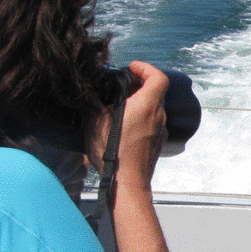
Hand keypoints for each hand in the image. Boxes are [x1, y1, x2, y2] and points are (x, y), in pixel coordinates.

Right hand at [86, 61, 168, 189]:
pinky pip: (151, 125)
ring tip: (120, 107)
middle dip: (139, 86)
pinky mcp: (157, 144)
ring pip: (153, 110)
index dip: (146, 68)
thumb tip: (90, 93)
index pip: (158, 77)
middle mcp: (158, 116)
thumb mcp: (95, 123)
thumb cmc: (113, 153)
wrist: (127, 183)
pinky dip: (141, 120)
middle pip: (155, 92)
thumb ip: (94, 104)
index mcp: (147, 105)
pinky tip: (124, 127)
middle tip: (123, 86)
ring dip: (139, 104)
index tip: (132, 68)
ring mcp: (160, 131)